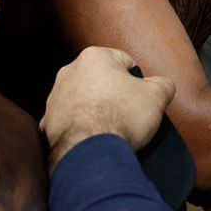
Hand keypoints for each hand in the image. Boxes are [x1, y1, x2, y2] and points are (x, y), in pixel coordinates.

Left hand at [41, 47, 176, 169]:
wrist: (89, 153)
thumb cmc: (120, 117)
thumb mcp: (156, 96)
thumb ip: (163, 84)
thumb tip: (162, 85)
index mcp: (94, 57)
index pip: (124, 61)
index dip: (137, 80)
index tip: (141, 97)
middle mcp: (69, 72)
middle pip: (100, 80)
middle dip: (113, 94)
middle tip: (128, 113)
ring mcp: (55, 98)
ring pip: (82, 100)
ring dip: (95, 110)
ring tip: (110, 129)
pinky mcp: (48, 123)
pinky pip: (69, 123)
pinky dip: (80, 130)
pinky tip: (92, 141)